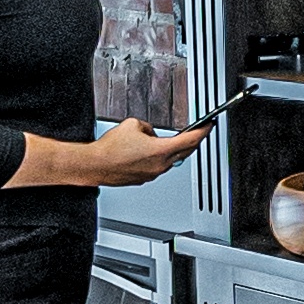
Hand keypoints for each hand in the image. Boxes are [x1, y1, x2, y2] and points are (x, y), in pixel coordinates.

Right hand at [86, 118, 210, 184]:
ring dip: (170, 150)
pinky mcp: (143, 179)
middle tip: (196, 132)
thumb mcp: (133, 125)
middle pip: (185, 152)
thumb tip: (151, 132)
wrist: (95, 165)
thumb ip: (149, 127)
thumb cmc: (110, 149)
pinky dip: (156, 158)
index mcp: (160, 150)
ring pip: (170, 160)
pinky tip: (144, 152)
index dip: (203, 132)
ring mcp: (152, 174)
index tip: (208, 126)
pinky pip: (156, 166)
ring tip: (158, 140)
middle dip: (192, 141)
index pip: (190, 140)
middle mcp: (160, 165)